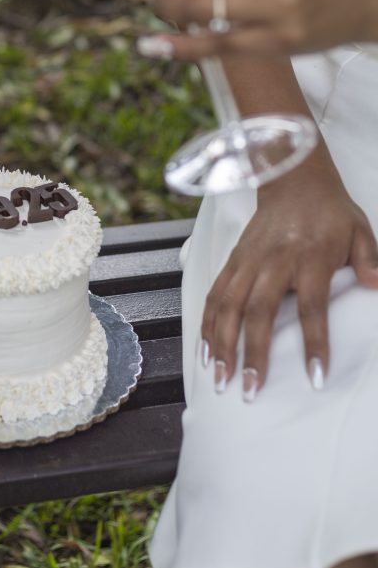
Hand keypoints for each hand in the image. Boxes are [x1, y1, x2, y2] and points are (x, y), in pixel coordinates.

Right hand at [203, 163, 377, 398]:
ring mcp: (248, 261)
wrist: (291, 178)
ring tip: (221, 378)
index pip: (312, 307)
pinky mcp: (233, 260)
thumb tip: (377, 287)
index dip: (314, 343)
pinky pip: (215, 294)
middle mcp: (274, 261)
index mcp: (310, 257)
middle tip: (249, 389)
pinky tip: (207, 351)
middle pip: (259, 312)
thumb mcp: (360, 230)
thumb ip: (368, 260)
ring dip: (222, 344)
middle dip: (252, 353)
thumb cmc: (329, 211)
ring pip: (229, 306)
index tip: (315, 377)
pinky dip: (207, 323)